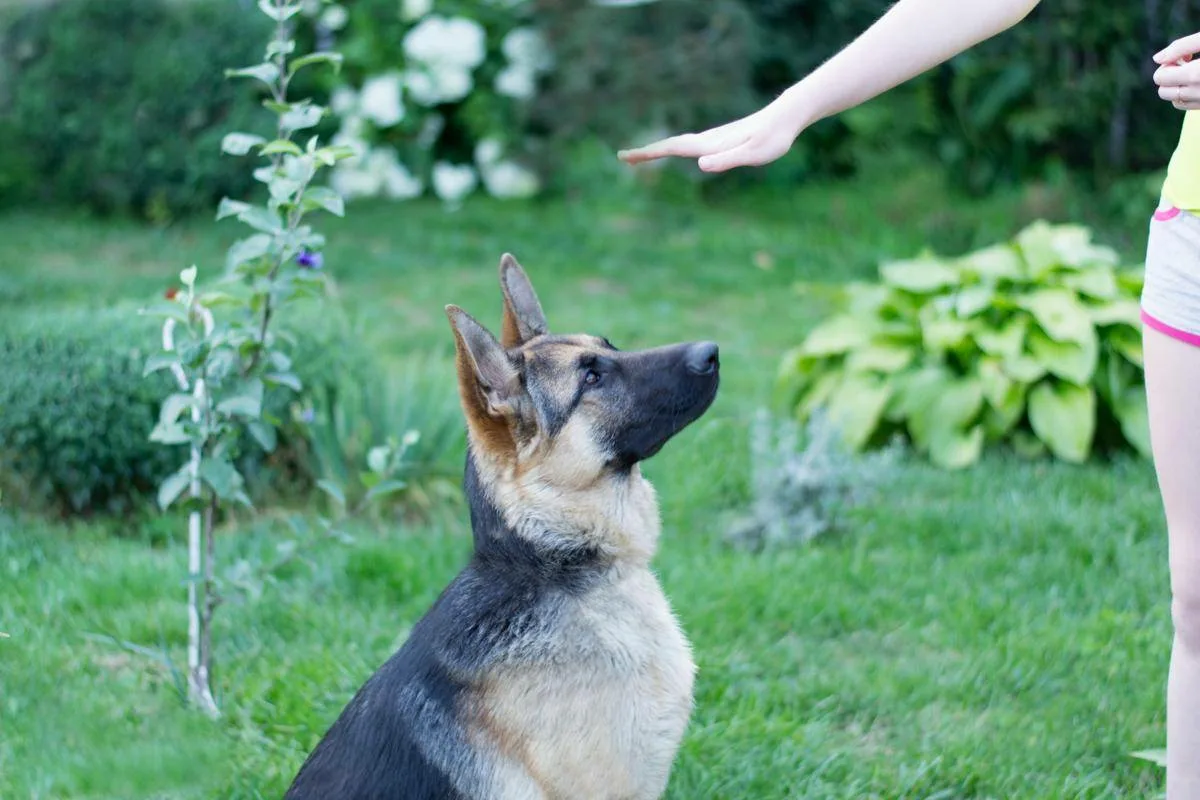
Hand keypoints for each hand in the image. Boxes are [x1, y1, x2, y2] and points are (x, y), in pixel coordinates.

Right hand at [617, 94, 809, 172]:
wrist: (784, 117)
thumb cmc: (772, 138)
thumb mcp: (752, 154)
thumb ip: (728, 159)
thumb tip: (700, 165)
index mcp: (710, 145)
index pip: (672, 149)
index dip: (648, 154)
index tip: (625, 156)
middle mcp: (707, 140)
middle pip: (670, 145)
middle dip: (646, 152)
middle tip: (623, 157)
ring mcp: (713, 138)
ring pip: (678, 144)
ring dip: (657, 149)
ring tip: (640, 156)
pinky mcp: (720, 139)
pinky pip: (689, 144)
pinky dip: (673, 147)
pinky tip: (675, 151)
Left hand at [1154, 33, 1199, 109]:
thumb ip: (1181, 46)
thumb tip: (1156, 59)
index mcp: (1196, 74)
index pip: (1160, 78)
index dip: (1167, 64)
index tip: (1186, 56)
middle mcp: (1199, 93)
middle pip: (1163, 92)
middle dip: (1171, 77)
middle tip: (1190, 64)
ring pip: (1174, 101)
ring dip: (1179, 87)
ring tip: (1196, 72)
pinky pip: (1187, 106)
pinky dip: (1188, 95)